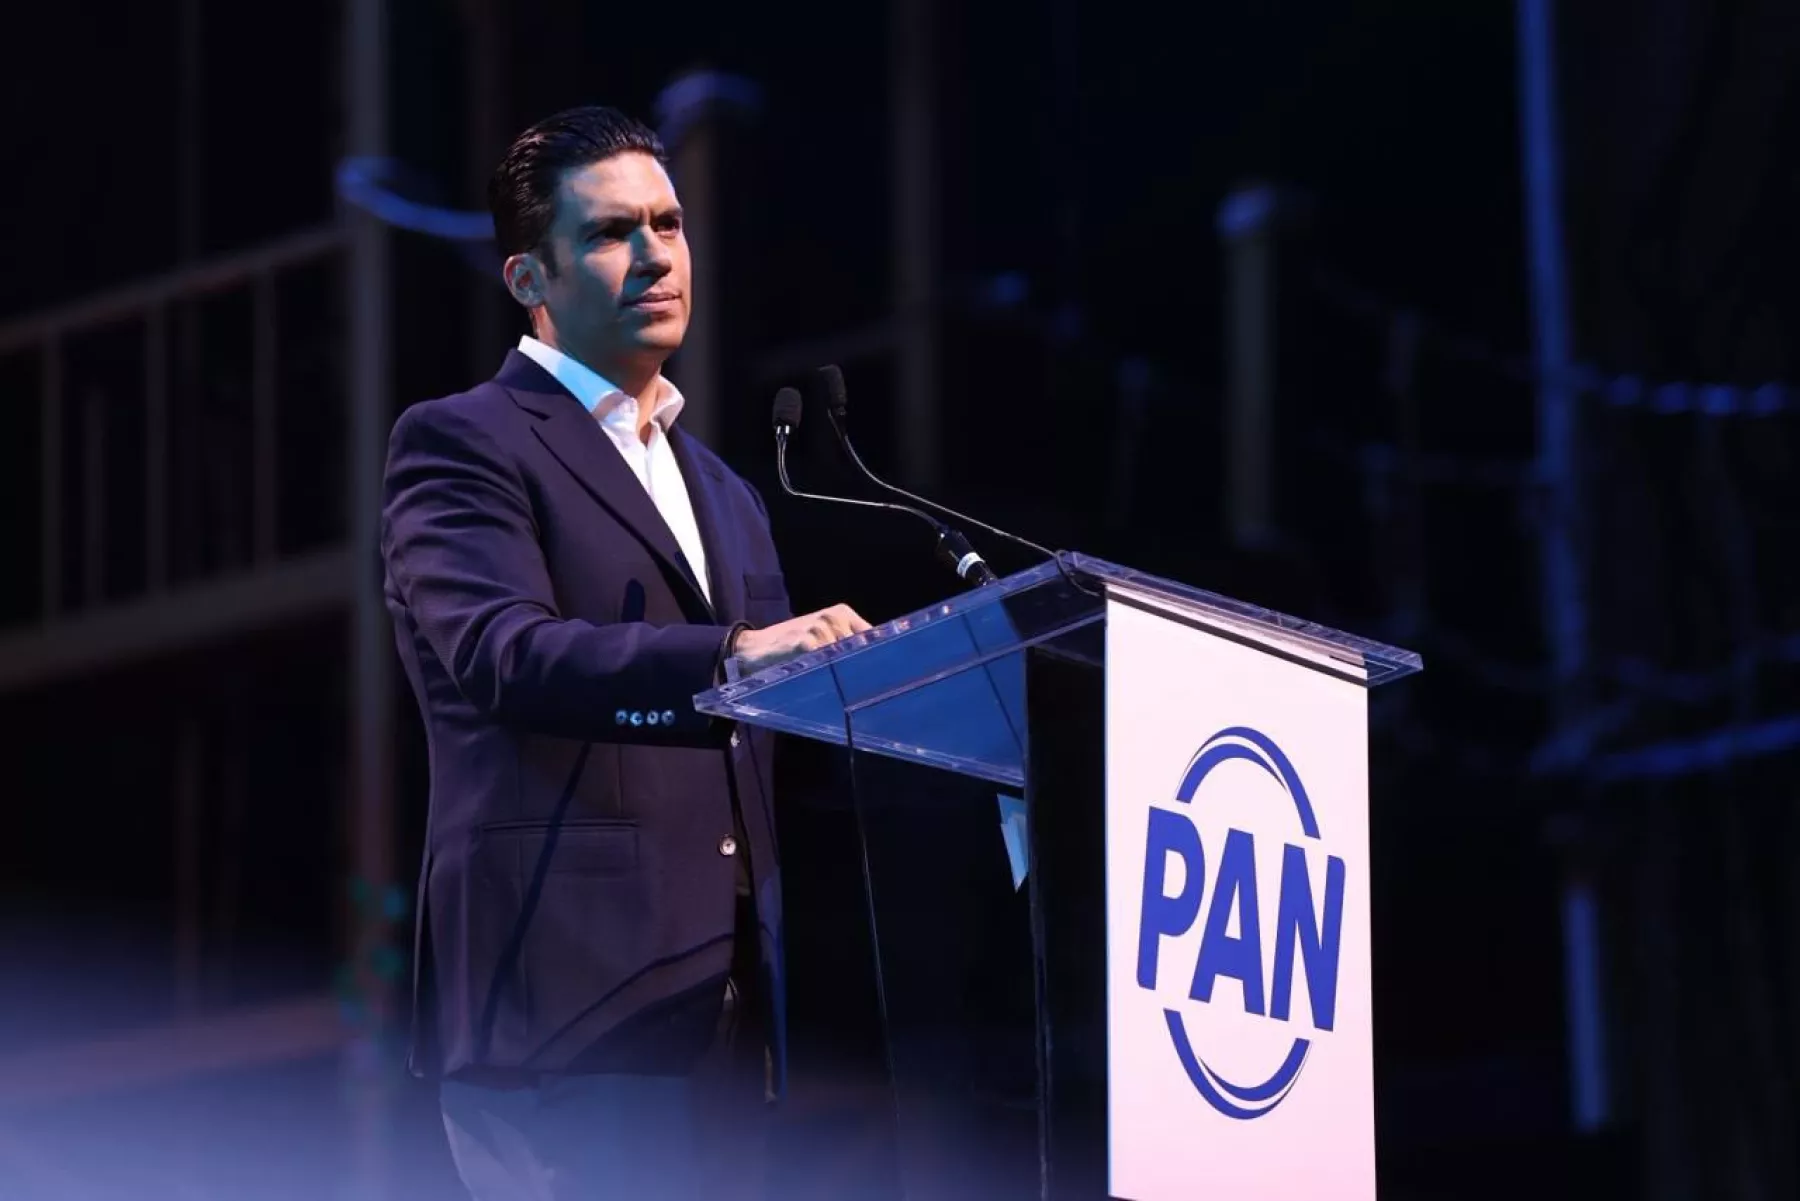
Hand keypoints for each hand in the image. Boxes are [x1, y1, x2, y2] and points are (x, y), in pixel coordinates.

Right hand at [732, 604, 872, 672]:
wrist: (755, 648)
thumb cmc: (794, 645)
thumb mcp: (823, 636)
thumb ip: (847, 643)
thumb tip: (879, 661)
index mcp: (841, 613)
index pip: (872, 634)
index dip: (880, 654)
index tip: (886, 673)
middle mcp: (833, 617)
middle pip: (862, 647)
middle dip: (865, 666)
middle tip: (866, 685)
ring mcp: (819, 628)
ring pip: (846, 657)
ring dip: (846, 673)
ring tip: (841, 685)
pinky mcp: (805, 643)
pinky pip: (827, 663)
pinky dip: (829, 674)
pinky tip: (824, 681)